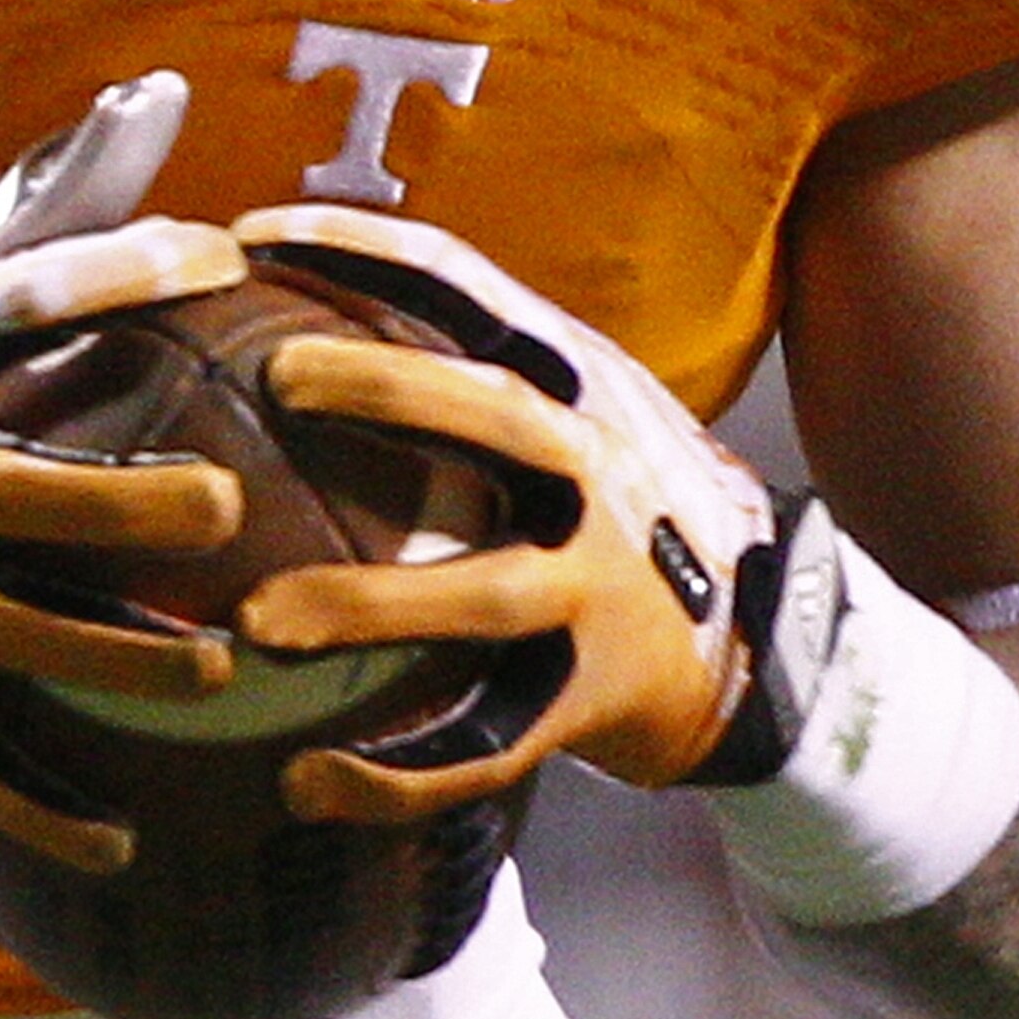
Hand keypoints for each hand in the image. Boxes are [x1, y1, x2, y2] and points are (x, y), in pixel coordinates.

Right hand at [0, 75, 256, 870]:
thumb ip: (44, 199)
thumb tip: (165, 100)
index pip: (9, 296)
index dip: (110, 273)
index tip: (219, 257)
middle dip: (104, 502)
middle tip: (222, 506)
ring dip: (92, 655)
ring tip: (208, 670)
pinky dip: (28, 797)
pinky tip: (124, 830)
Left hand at [221, 201, 773, 823]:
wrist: (766, 639)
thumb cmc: (619, 503)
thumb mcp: (580, 404)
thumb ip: (474, 360)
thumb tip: (293, 301)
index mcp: (578, 387)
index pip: (470, 289)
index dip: (366, 249)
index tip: (253, 235)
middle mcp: (598, 474)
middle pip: (499, 415)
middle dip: (392, 384)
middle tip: (276, 376)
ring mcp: (601, 589)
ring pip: (485, 596)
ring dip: (369, 605)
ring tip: (253, 621)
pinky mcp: (594, 696)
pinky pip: (487, 741)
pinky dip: (396, 772)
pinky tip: (302, 783)